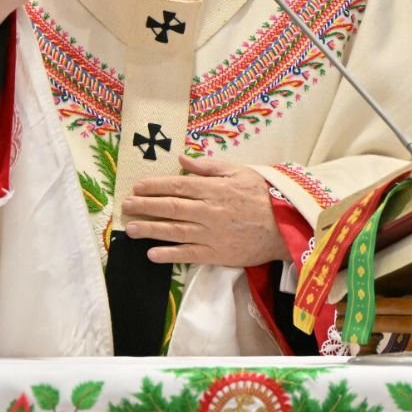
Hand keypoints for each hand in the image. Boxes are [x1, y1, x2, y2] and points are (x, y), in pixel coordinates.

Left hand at [121, 154, 291, 266]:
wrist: (285, 226)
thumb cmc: (262, 195)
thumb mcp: (239, 171)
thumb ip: (209, 166)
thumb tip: (183, 158)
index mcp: (213, 188)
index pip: (177, 185)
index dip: (154, 186)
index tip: (137, 187)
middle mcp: (208, 210)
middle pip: (171, 207)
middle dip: (145, 206)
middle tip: (126, 206)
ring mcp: (211, 234)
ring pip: (174, 231)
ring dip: (150, 230)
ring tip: (131, 229)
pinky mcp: (216, 254)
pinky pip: (188, 254)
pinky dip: (169, 254)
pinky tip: (152, 254)